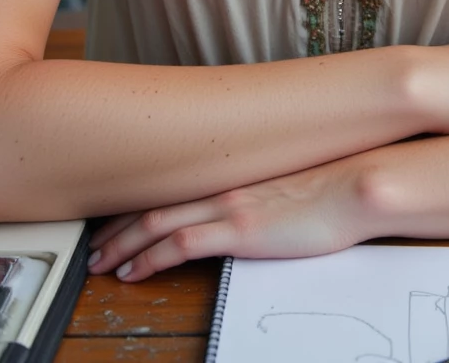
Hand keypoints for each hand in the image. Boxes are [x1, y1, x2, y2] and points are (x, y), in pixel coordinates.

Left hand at [87, 157, 375, 278]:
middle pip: (154, 203)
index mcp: (232, 175)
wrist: (356, 186)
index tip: (116, 219)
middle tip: (93, 247)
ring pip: (156, 222)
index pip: (171, 188)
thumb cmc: (332, 187)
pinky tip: (133, 272)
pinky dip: (150, 258)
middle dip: (117, 227)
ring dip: (122, 244)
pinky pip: (179, 245)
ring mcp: (227, 207)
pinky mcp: (238, 231)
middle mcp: (222, 186)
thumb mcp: (286, 186)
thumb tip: (249, 209)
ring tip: (100, 263)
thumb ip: (259, 194)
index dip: (137, 204)